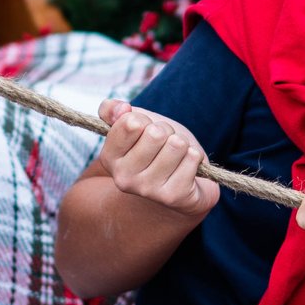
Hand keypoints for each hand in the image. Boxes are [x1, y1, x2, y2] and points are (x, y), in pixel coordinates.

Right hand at [93, 99, 219, 219]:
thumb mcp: (134, 124)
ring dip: (182, 143)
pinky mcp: (172, 197)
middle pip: (156, 133)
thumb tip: (122, 108)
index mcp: (109, 157)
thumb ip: (113, 110)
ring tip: (175, 156)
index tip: (145, 131)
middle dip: (166, 131)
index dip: (144, 120)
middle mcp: (123, 178)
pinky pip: (192, 158)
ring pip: (176, 144)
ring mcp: (147, 190)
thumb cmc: (156, 148)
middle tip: (163, 144)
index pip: (131, 122)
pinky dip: (194, 156)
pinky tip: (186, 167)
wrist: (179, 183)